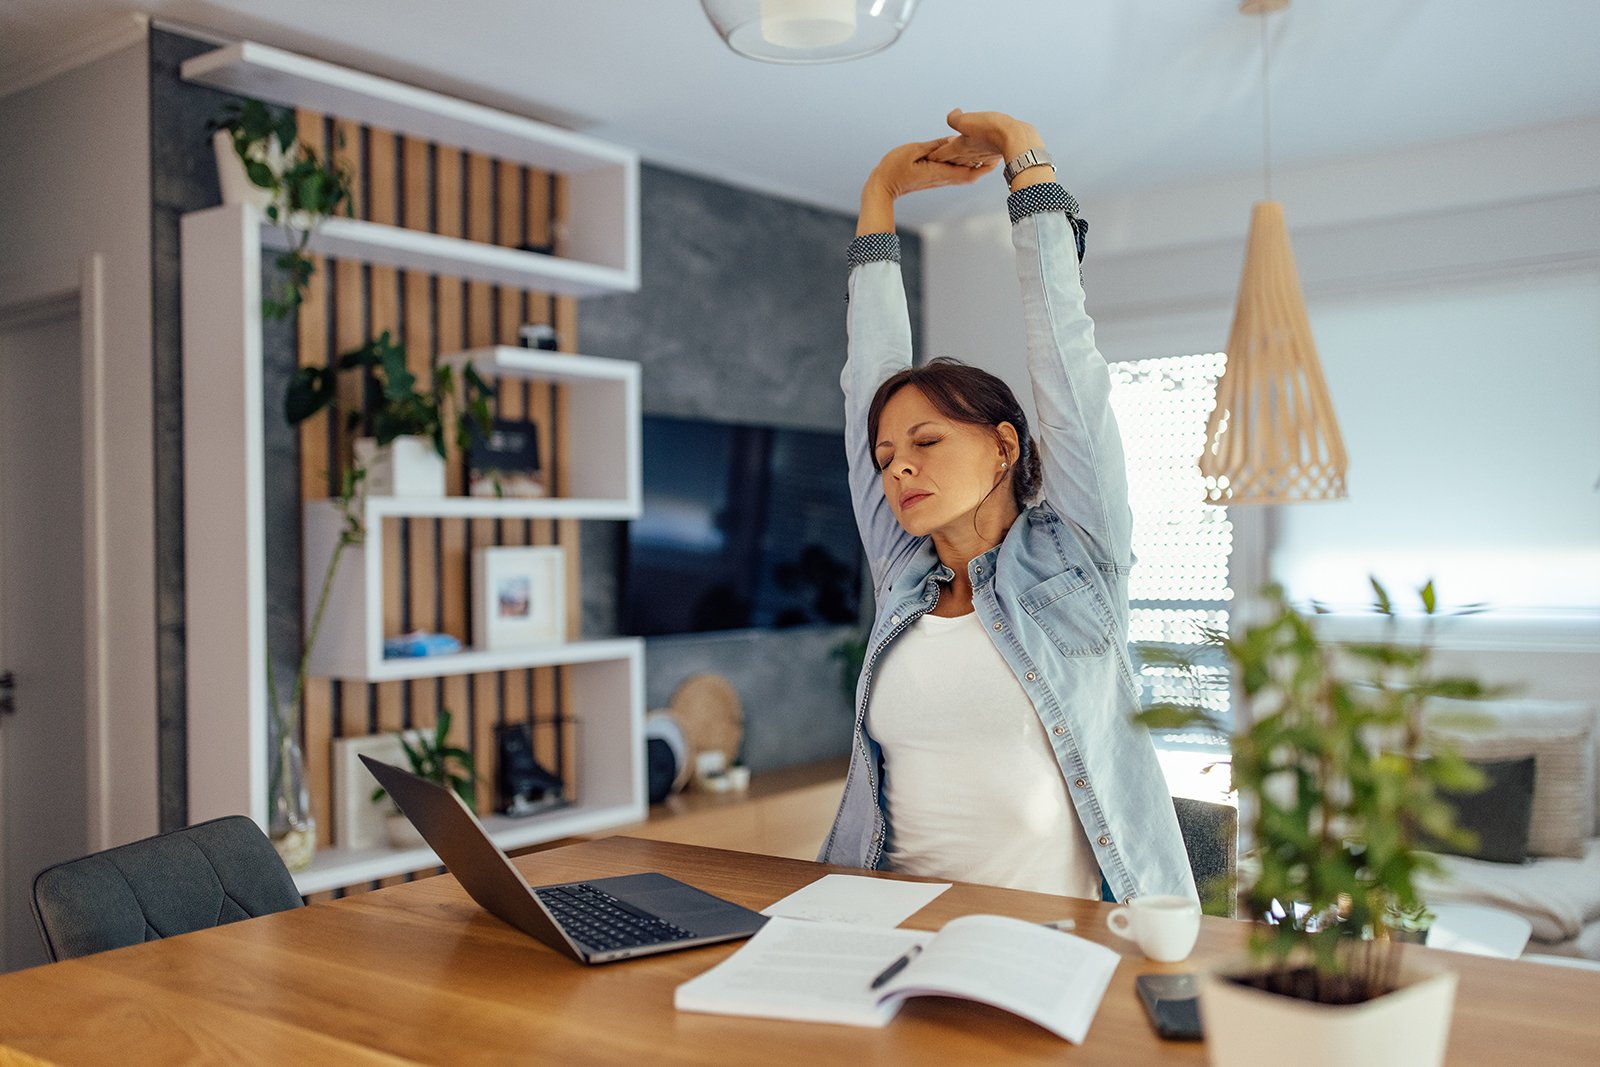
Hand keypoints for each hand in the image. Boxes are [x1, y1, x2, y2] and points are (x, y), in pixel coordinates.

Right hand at [864, 137, 998, 201]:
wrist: (882, 187)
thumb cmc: (893, 168)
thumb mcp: (912, 151)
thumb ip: (933, 146)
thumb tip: (953, 139)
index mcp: (938, 172)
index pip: (967, 173)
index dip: (984, 167)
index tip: (997, 158)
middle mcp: (942, 178)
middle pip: (970, 176)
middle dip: (986, 166)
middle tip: (1000, 153)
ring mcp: (938, 180)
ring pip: (964, 175)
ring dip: (977, 166)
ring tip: (990, 152)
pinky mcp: (934, 178)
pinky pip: (954, 173)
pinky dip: (965, 165)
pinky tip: (970, 156)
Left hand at [927, 108, 1043, 167]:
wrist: (1016, 138)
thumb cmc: (991, 129)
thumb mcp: (967, 120)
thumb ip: (956, 118)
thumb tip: (954, 113)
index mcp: (959, 146)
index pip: (941, 153)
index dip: (932, 156)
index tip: (924, 160)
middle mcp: (969, 154)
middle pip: (952, 160)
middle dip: (944, 162)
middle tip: (936, 163)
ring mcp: (982, 155)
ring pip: (966, 160)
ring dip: (960, 161)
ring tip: (955, 161)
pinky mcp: (994, 153)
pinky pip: (980, 159)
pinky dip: (976, 159)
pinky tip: (979, 158)